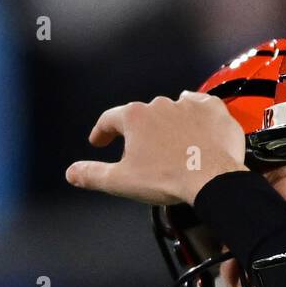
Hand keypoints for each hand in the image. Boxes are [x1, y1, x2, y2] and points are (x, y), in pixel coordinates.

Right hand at [66, 91, 247, 203]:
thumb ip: (94, 174)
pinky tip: (198, 130)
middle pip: (144, 117)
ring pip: (173, 110)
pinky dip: (199, 118)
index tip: (100, 140)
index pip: (110, 119)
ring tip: (174, 147)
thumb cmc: (168, 179)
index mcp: (135, 118)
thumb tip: (72, 173)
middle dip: (142, 134)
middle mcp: (160, 105)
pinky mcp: (213, 110)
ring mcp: (188, 105)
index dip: (102, 132)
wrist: (212, 179)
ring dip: (170, 125)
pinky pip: (203, 107)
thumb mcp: (122, 182)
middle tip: (145, 155)